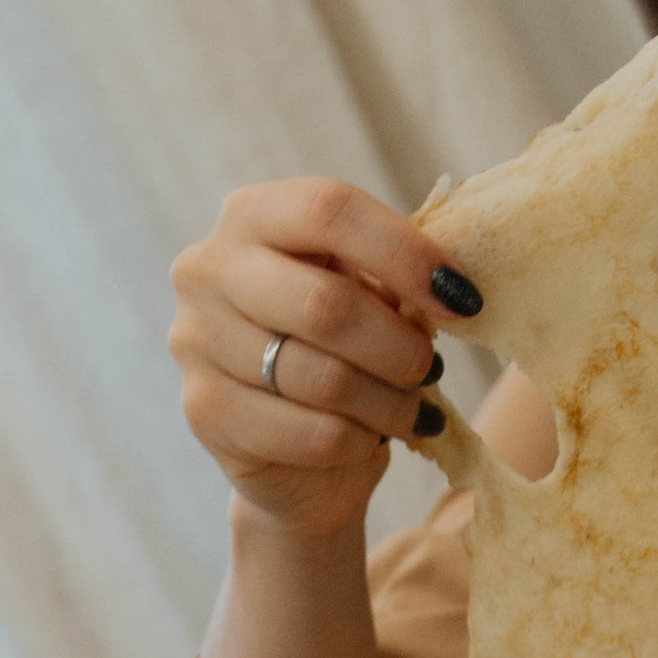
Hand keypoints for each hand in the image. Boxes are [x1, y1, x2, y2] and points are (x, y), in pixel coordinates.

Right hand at [171, 179, 458, 542]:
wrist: (290, 447)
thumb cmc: (338, 349)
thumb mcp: (368, 294)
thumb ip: (395, 276)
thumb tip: (452, 288)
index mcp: (252, 215)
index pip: (328, 210)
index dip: (404, 253)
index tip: (462, 299)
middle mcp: (208, 268)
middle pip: (326, 304)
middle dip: (399, 347)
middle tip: (431, 369)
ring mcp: (195, 341)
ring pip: (324, 379)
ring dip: (389, 402)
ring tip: (413, 409)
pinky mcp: (204, 412)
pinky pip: (312, 433)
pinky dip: (359, 441)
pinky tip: (370, 438)